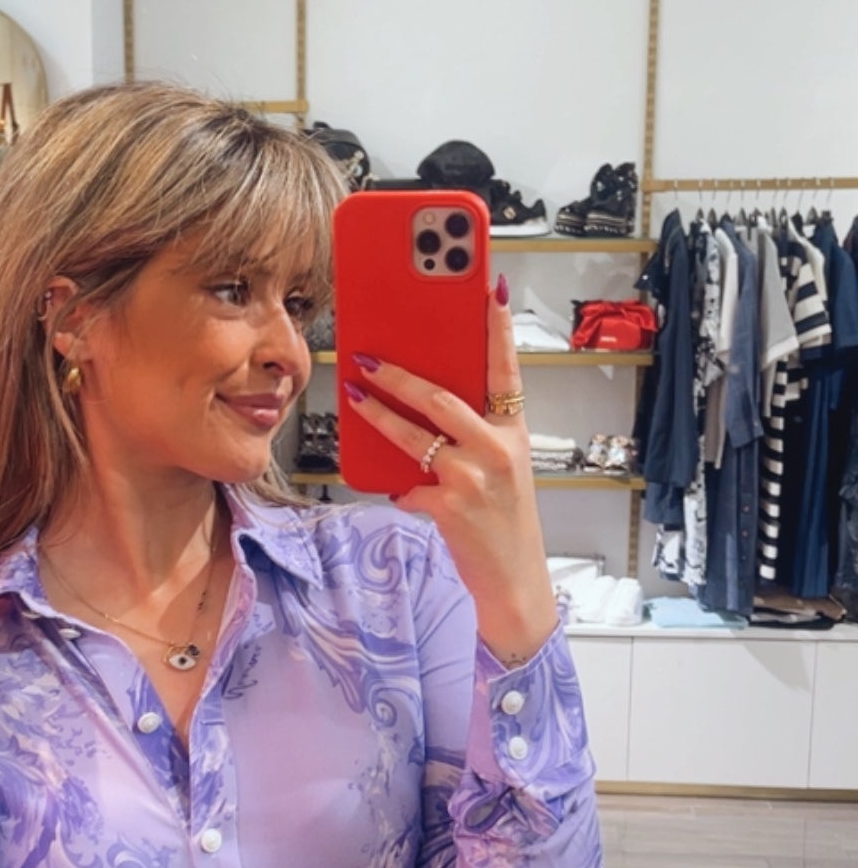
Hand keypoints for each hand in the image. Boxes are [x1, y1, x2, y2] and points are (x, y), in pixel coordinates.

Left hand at [345, 281, 557, 664]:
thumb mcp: (501, 469)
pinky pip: (407, 483)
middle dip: (401, 373)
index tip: (489, 285)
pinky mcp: (449, 505)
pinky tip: (386, 480)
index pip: (506, 368)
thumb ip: (471, 435)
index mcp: (514, 431)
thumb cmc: (503, 521)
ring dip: (378, 412)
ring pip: (416, 434)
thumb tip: (420, 405)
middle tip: (369, 355)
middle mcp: (498, 448)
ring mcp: (474, 477)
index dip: (497, 326)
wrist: (514, 581)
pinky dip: (395, 482)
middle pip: (443, 396)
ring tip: (353, 392)